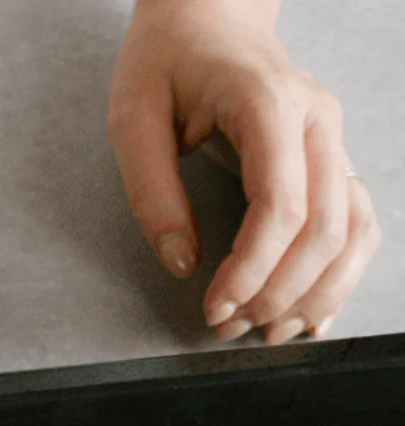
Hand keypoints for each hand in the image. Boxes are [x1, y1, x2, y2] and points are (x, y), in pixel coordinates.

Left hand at [107, 0, 379, 343]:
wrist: (207, 17)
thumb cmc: (167, 61)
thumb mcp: (132, 118)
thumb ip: (151, 193)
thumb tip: (182, 264)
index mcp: (267, 103)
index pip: (280, 205)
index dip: (251, 271)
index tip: (213, 308)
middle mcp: (316, 121)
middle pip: (324, 228)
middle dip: (278, 293)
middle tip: (228, 326)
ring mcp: (333, 139)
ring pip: (353, 232)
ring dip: (314, 294)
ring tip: (265, 331)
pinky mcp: (333, 160)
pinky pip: (357, 226)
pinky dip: (339, 276)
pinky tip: (307, 314)